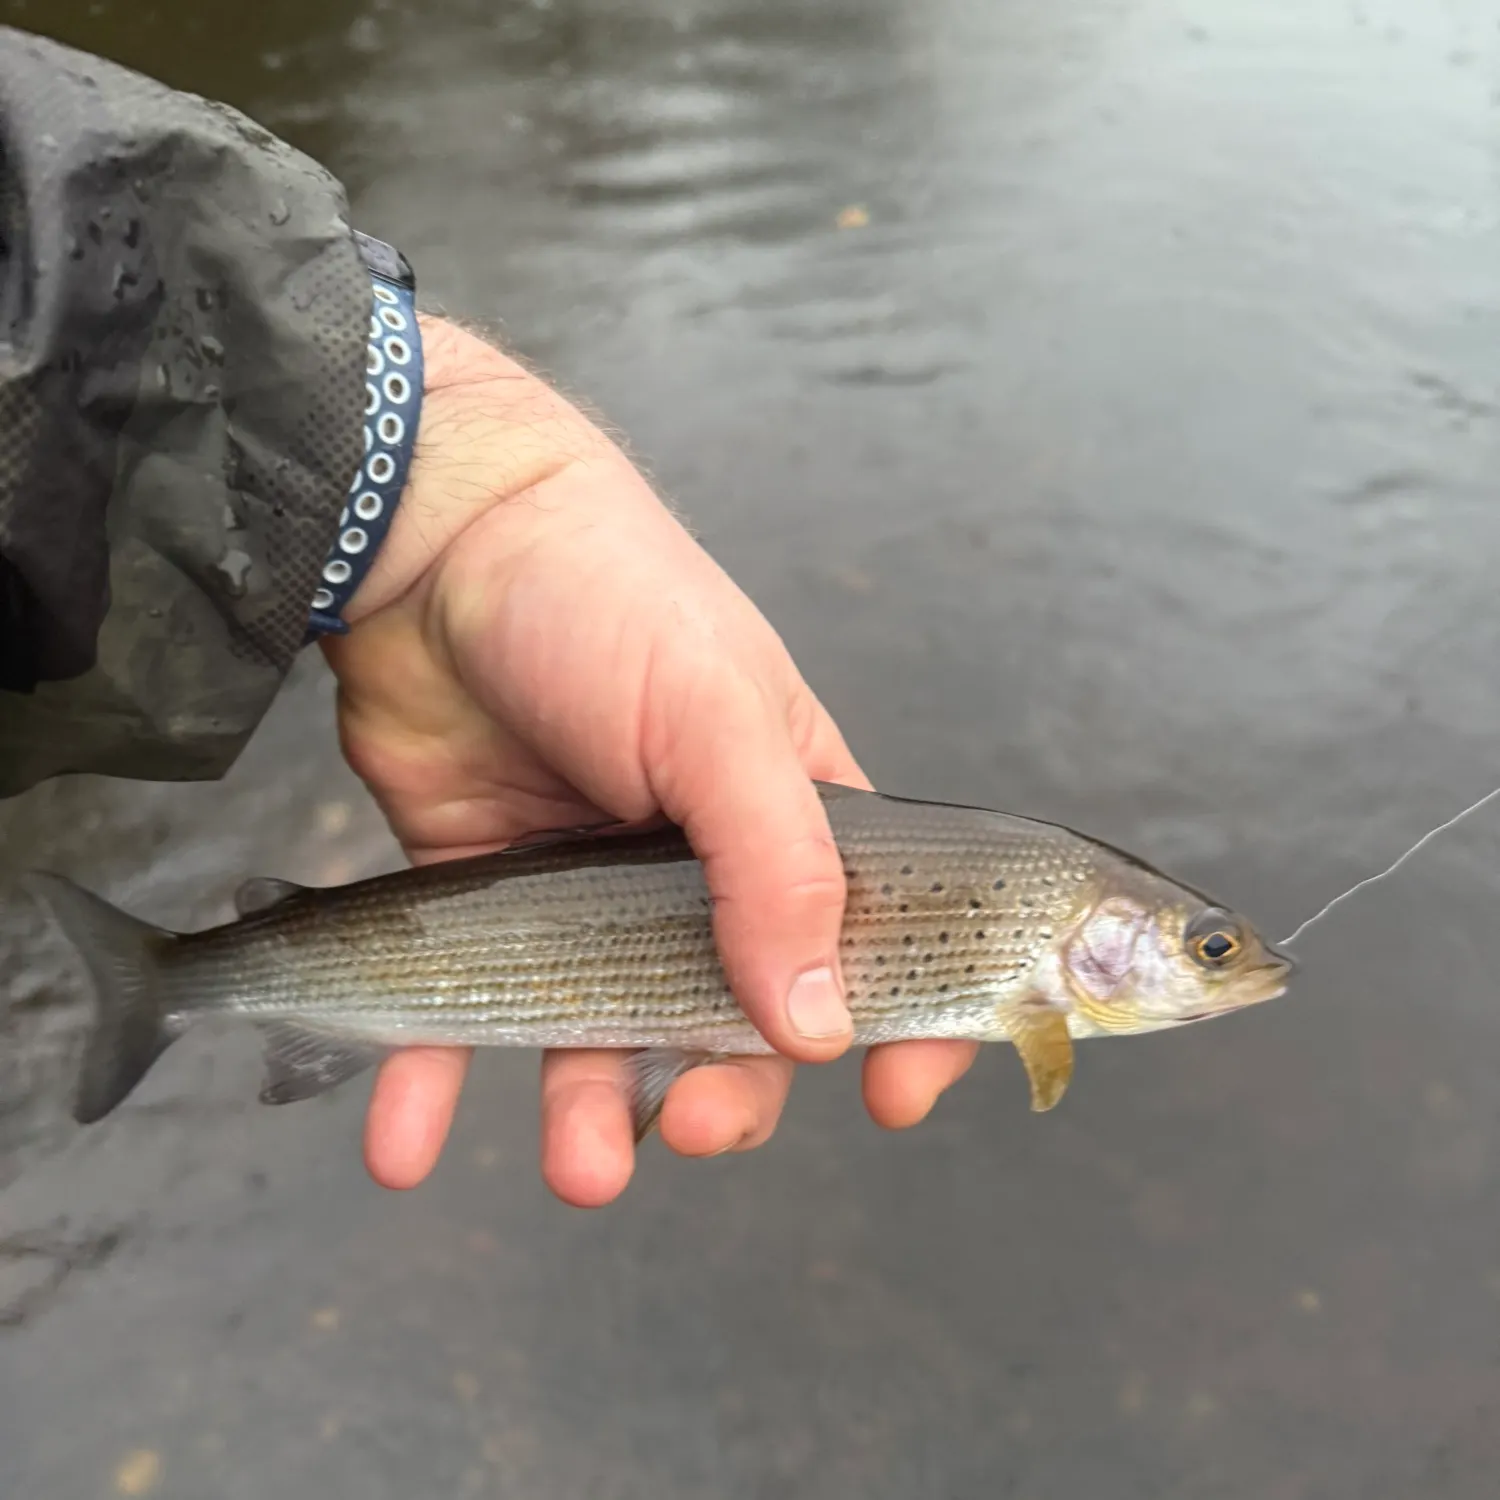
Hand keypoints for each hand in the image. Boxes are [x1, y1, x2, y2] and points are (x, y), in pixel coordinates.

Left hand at [322, 317, 977, 1203]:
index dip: (902, 1022)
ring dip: (591, 1117)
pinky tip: (408, 1143)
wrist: (430, 539)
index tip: (896, 1097)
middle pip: (736, 1018)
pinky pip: (469, 1010)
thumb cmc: (606, 598)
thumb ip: (779, 868)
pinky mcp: (486, 897)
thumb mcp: (717, 720)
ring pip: (604, 1036)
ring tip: (578, 1169)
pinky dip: (438, 1082)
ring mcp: (590, 891)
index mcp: (792, 815)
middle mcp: (702, 868)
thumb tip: (821, 1024)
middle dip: (724, 1092)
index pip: (876, 936)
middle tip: (687, 1124)